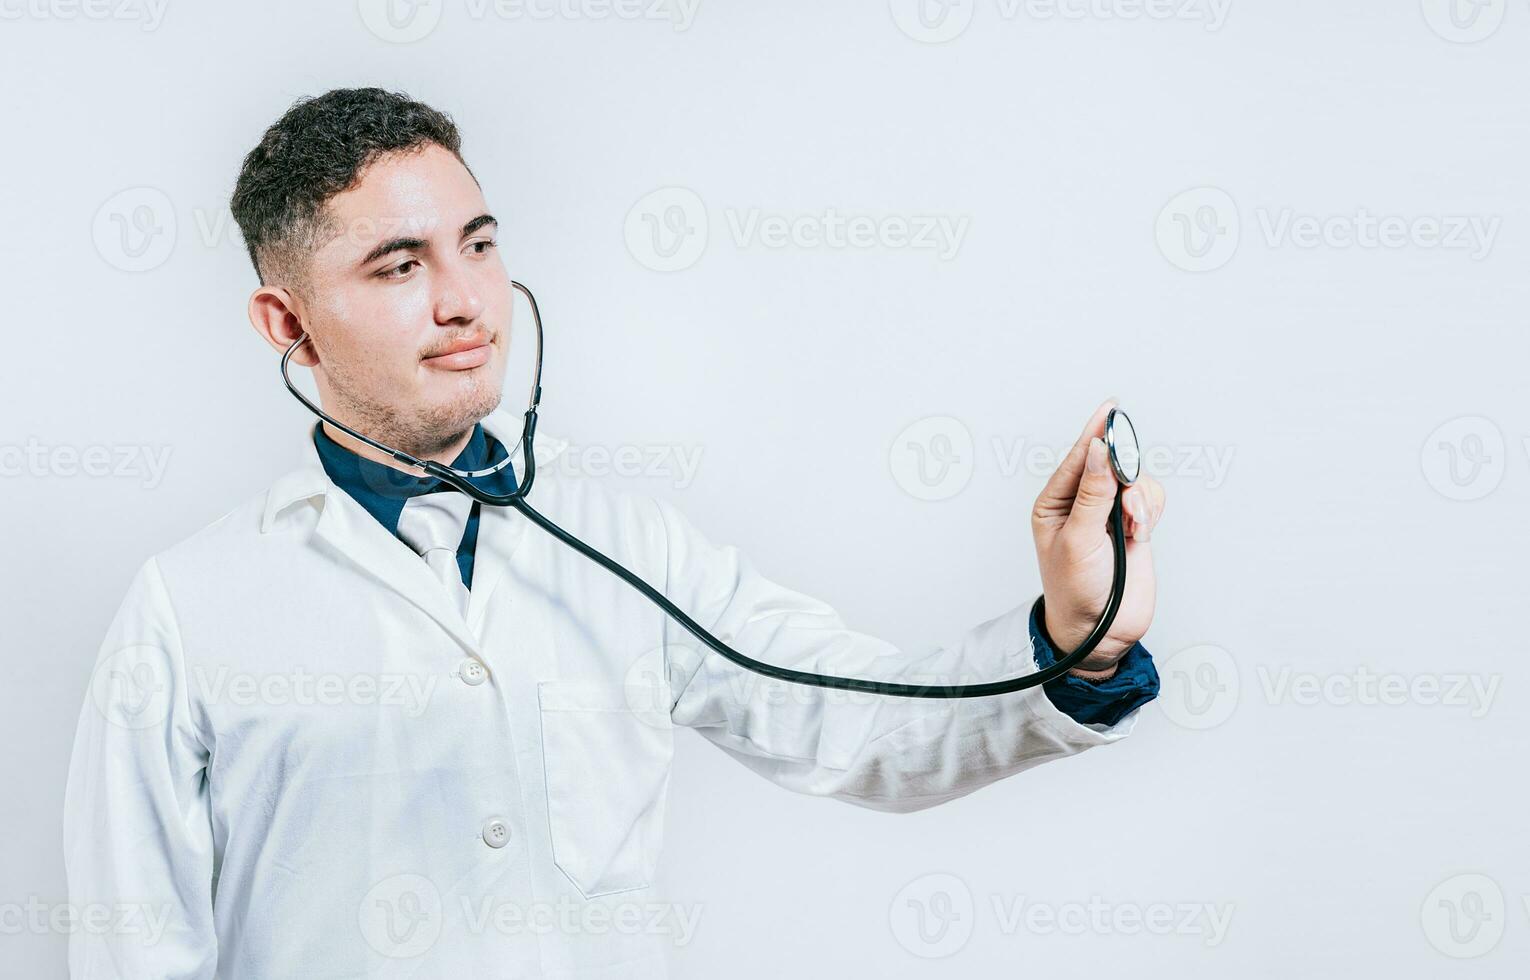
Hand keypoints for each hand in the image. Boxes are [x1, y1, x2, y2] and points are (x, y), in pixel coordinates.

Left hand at [1030, 398, 1164, 677]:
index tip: (1111, 410)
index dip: (1095, 433)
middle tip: (1129, 495)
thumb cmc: (1076, 589)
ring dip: (1140, 500)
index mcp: (1055, 503)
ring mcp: (1108, 514)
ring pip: (1136, 481)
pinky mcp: (1133, 526)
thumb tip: (1097, 450)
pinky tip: (1140, 533)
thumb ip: (1092, 494)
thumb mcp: (1079, 540)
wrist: (1101, 631)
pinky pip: (1149, 500)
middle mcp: (1081, 503)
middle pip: (1111, 464)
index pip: (1077, 458)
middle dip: (1125, 475)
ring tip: (1133, 527)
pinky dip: (1150, 512)